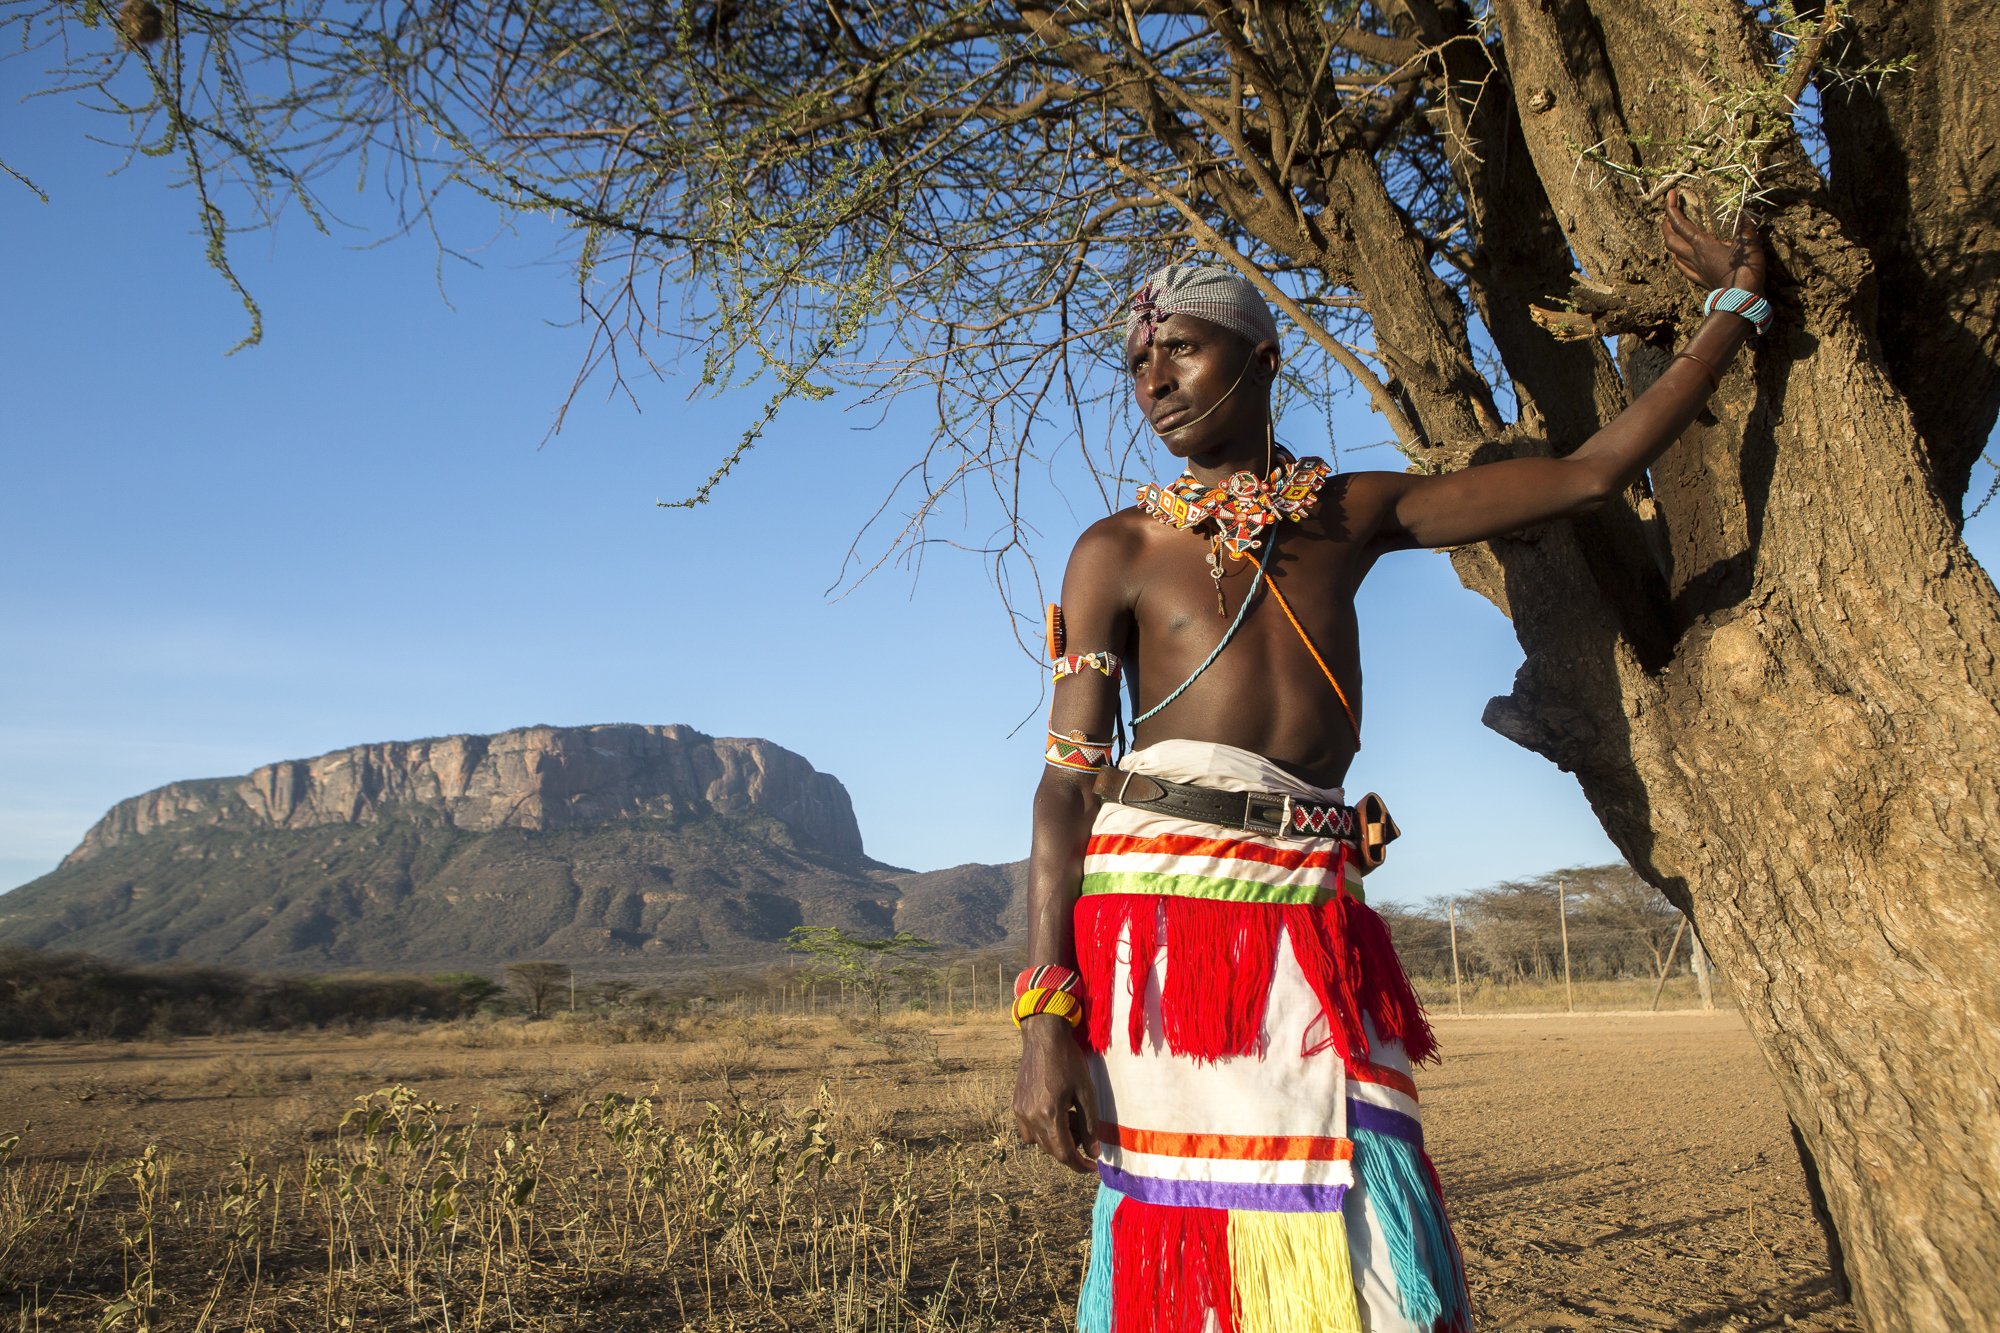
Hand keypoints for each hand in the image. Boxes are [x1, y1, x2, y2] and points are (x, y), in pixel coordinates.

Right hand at [1012, 1017, 1098, 1172]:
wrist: (1043, 1036)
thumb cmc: (1069, 1060)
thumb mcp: (1086, 1092)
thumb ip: (1090, 1125)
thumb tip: (1093, 1152)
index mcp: (1049, 1114)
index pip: (1064, 1154)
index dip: (1079, 1165)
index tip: (1093, 1166)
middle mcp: (1030, 1117)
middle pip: (1051, 1150)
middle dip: (1071, 1149)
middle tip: (1085, 1133)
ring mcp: (1020, 1111)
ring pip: (1039, 1142)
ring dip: (1057, 1139)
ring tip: (1071, 1117)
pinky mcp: (1016, 1104)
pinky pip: (1028, 1130)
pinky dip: (1043, 1131)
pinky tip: (1055, 1114)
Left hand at [1663, 188, 1764, 296]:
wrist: (1742, 300)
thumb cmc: (1744, 271)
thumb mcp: (1748, 244)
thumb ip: (1744, 227)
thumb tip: (1745, 213)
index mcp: (1702, 245)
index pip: (1680, 224)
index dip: (1672, 209)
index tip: (1670, 195)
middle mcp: (1694, 256)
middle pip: (1671, 239)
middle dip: (1666, 224)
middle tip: (1667, 213)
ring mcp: (1696, 269)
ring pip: (1674, 253)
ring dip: (1670, 240)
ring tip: (1671, 232)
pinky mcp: (1701, 280)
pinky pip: (1683, 268)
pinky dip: (1678, 259)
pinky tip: (1678, 258)